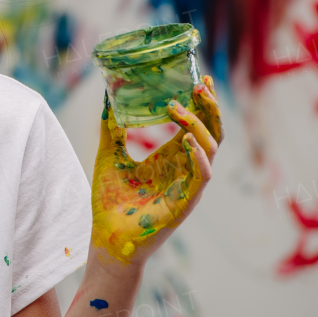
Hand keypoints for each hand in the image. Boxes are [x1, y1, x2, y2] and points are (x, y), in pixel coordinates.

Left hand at [90, 75, 220, 265]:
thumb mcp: (110, 155)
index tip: (199, 77)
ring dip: (198, 125)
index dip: (202, 103)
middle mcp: (184, 168)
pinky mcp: (185, 203)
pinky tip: (187, 140)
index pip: (196, 124)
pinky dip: (200, 157)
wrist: (106, 239)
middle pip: (211, 132)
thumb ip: (111, 128)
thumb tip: (107, 96)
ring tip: (178, 108)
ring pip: (211, 149)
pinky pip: (202, 177)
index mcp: (171, 157)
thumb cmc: (111, 202)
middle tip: (198, 85)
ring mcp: (188, 185)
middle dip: (209, 108)